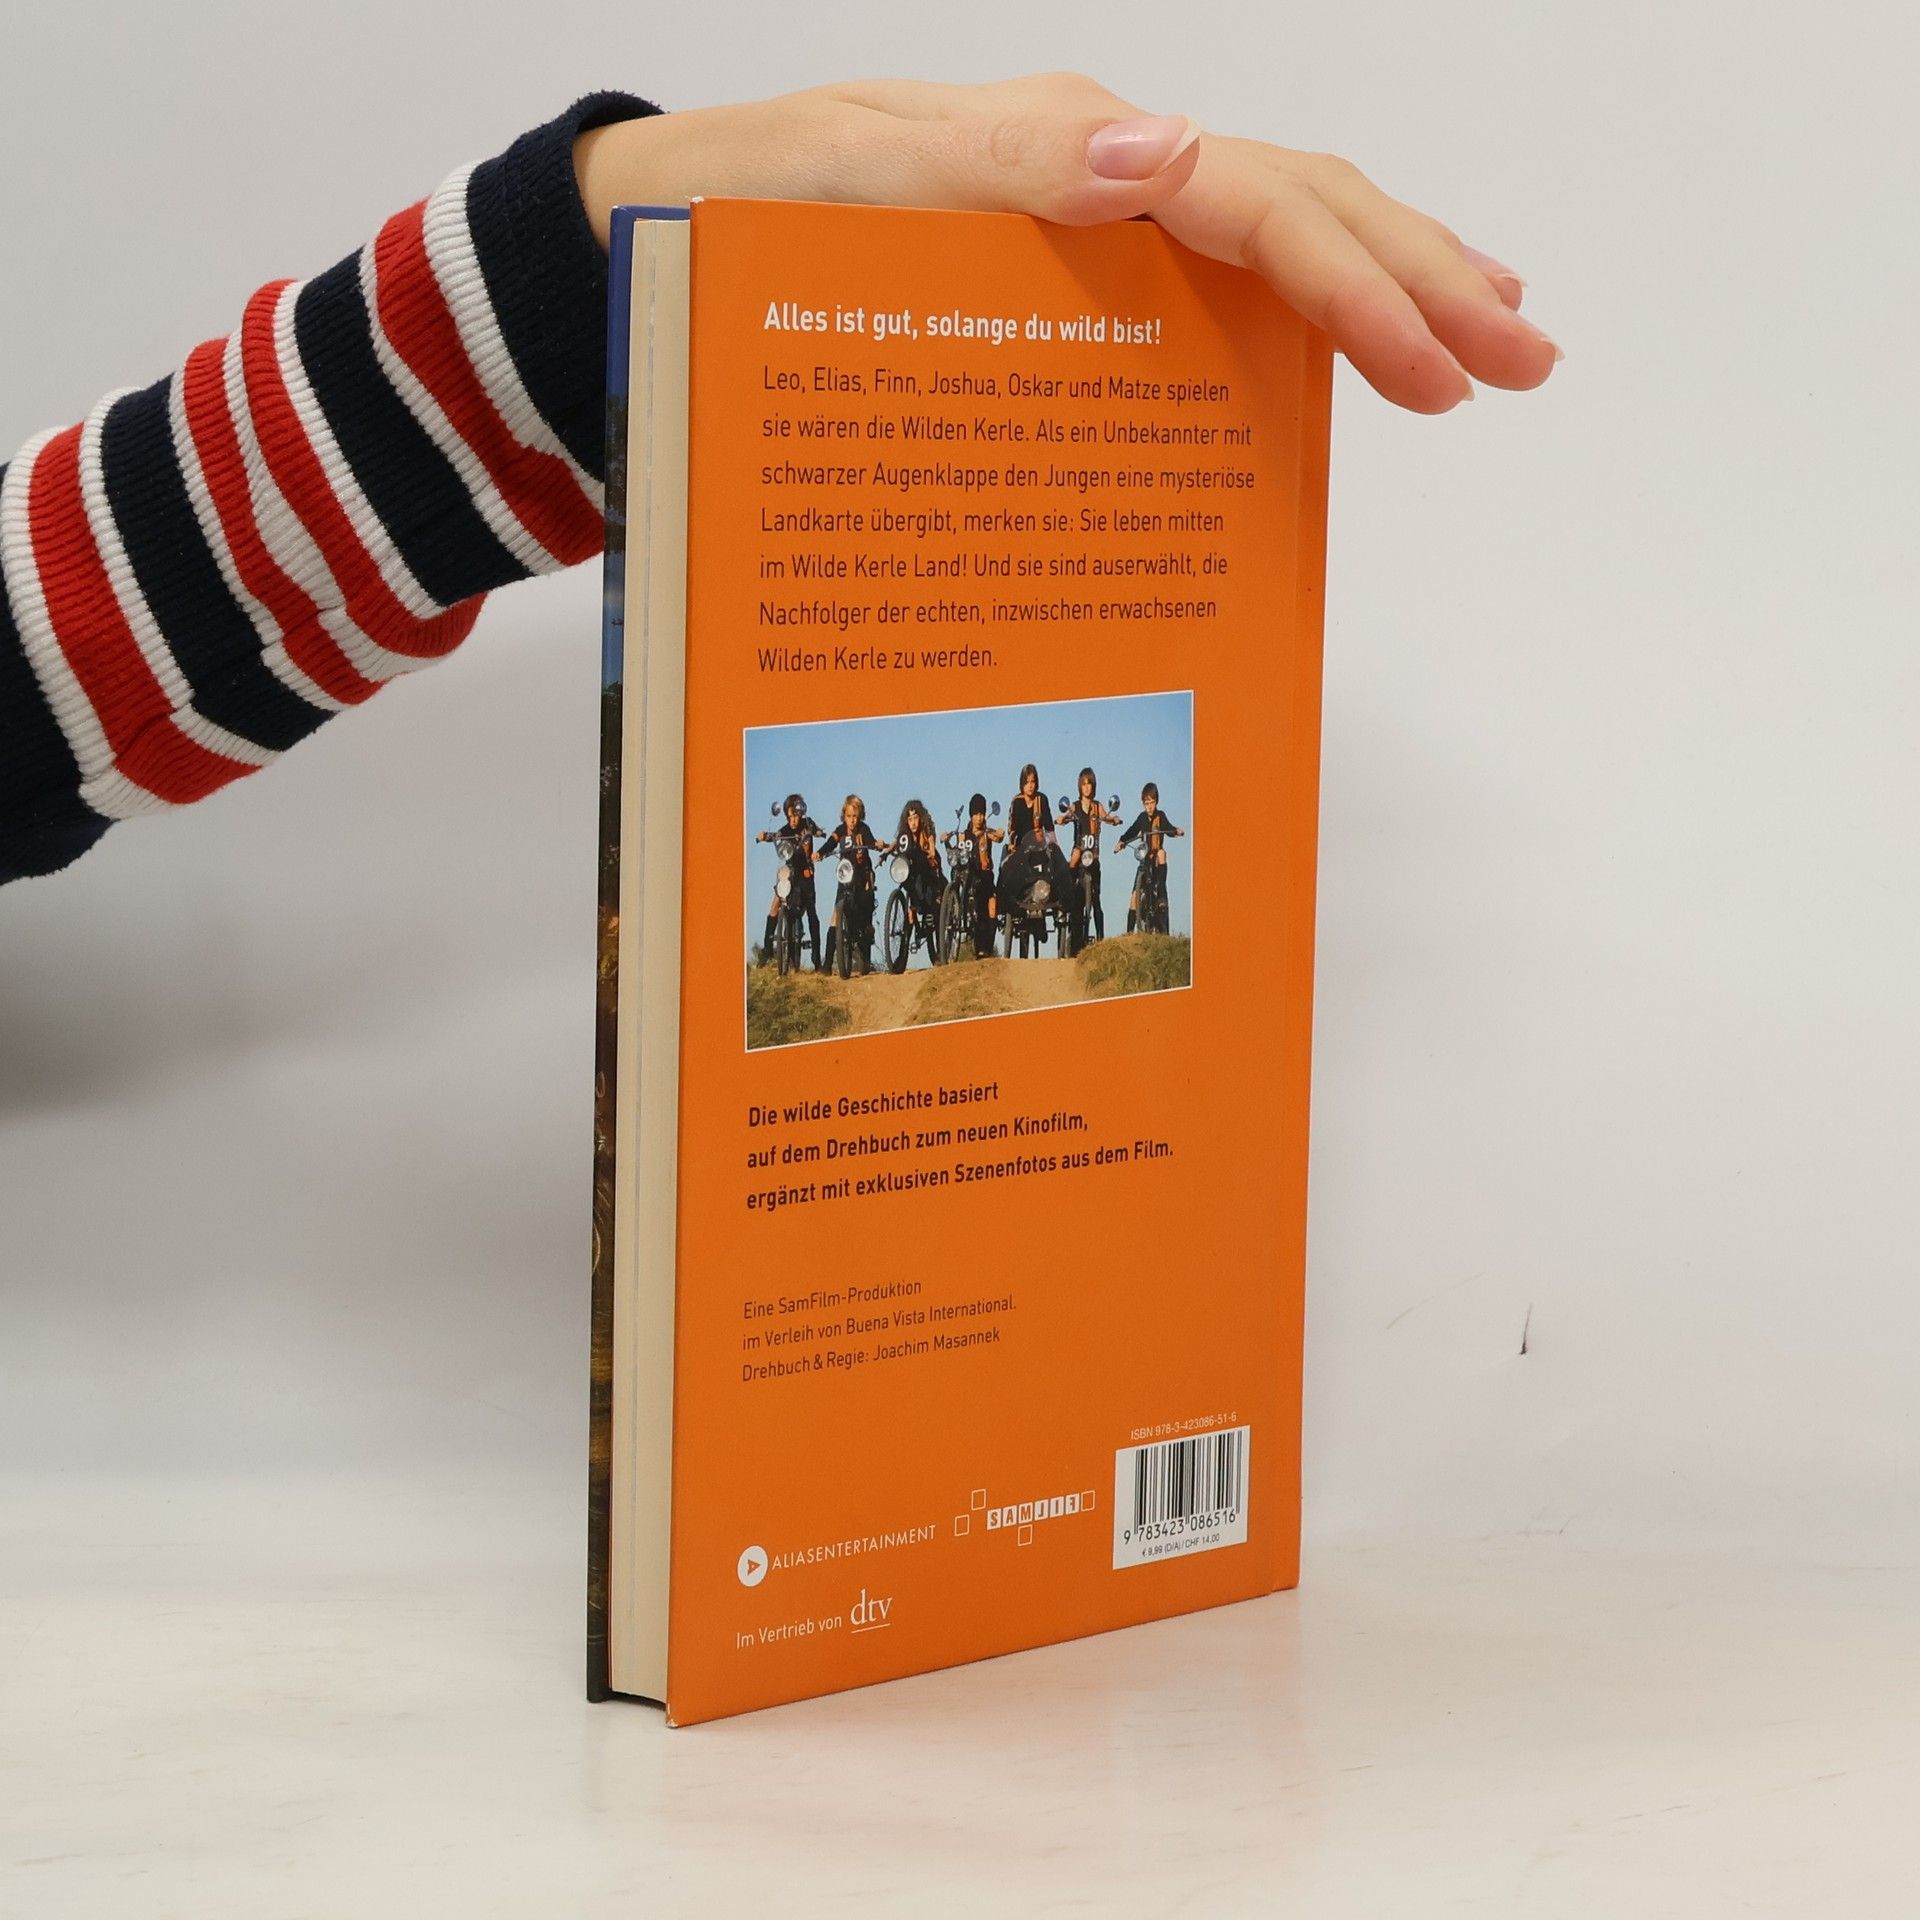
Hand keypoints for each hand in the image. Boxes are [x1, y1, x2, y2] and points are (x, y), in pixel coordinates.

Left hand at [574, 73, 1557, 413]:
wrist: (667, 223)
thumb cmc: (743, 209)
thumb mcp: (853, 176)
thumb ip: (1004, 164)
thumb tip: (1169, 156)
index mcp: (1065, 148)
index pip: (1252, 201)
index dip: (1357, 282)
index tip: (1441, 363)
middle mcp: (1096, 174)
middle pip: (1295, 205)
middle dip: (1417, 278)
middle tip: (1522, 359)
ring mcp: (1090, 221)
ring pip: (1270, 235)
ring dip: (1385, 283)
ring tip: (1482, 339)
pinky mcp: (1069, 276)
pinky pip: (1205, 286)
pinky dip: (1294, 311)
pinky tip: (1344, 348)